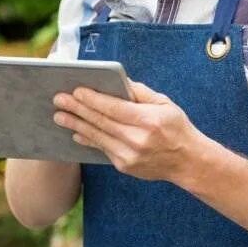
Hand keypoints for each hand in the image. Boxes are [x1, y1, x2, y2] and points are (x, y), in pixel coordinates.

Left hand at [52, 80, 198, 182]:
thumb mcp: (164, 103)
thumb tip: (116, 80)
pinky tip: (76, 132)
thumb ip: (139, 92)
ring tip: (59, 116)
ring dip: (76, 125)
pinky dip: (88, 139)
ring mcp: (130, 156)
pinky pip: (102, 149)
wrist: (188, 162)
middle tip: (59, 99)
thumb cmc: (176, 127)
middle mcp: (137, 140)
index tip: (76, 90)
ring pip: (97, 137)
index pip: (114, 108)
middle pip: (101, 122)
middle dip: (77, 110)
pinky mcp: (125, 166)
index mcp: (148, 121)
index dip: (93, 99)